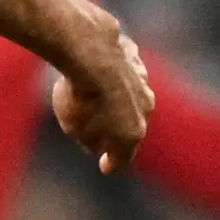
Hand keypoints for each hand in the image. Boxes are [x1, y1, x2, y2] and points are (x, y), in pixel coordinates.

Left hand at [46, 18, 152, 173]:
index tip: (106, 168)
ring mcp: (142, 80)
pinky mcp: (133, 56)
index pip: (122, 157)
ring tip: (100, 102)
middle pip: (132, 125)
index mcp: (133, 133)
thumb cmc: (80, 96)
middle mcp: (145, 108)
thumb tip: (95, 142)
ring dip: (119, 101)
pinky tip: (98, 71)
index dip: (113, 164)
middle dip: (120, 133)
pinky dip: (113, 74)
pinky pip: (123, 70)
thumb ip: (88, 139)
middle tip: (106, 137)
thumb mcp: (74, 128)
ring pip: (132, 96)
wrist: (92, 52)